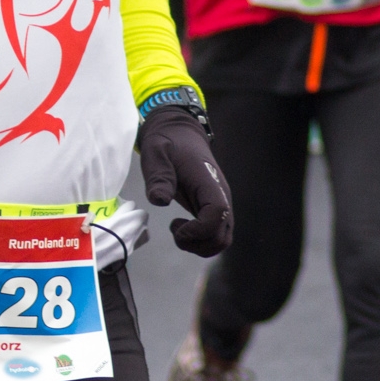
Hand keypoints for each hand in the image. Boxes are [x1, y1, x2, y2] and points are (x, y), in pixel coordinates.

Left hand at [138, 106, 232, 257]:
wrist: (180, 134)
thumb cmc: (167, 144)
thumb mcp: (156, 153)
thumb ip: (158, 175)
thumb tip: (160, 201)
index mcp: (209, 183)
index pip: (218, 214)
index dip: (199, 229)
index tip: (175, 225)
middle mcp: (221, 197)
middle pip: (223, 236)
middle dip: (197, 243)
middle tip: (174, 229)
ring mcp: (220, 204)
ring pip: (222, 240)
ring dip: (200, 245)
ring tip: (178, 229)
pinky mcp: (215, 209)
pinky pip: (217, 234)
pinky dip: (200, 240)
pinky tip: (183, 226)